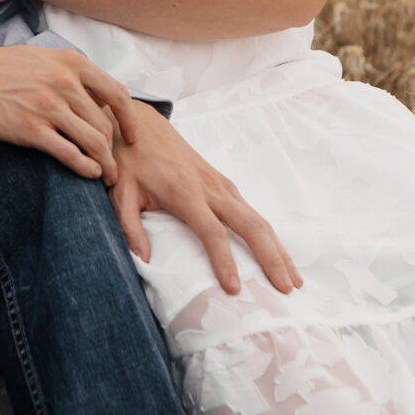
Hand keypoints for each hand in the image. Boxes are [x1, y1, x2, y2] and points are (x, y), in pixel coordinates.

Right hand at [0, 42, 138, 182]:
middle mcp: (64, 82)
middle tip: (116, 167)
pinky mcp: (29, 129)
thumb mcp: (40, 58)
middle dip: (115, 151)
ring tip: (106, 178)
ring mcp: (47, 106)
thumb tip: (94, 95)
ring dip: (105, 165)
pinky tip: (88, 175)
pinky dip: (84, 168)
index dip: (130, 120)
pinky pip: (69, 154)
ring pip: (93, 142)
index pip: (116, 94)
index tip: (131, 137)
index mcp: (70, 62)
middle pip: (105, 124)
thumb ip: (69, 73)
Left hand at [107, 104, 300, 298]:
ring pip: (259, 219)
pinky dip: (269, 236)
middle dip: (271, 258)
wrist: (141, 124)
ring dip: (278, 249)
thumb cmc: (129, 160)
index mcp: (185, 192)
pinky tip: (278, 255)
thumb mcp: (120, 192)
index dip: (225, 261)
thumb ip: (130, 227)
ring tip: (294, 280)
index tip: (235, 289)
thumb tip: (144, 261)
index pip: (212, 232)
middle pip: (251, 225)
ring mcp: (222, 184)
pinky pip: (253, 212)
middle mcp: (211, 188)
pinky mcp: (225, 184)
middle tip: (287, 290)